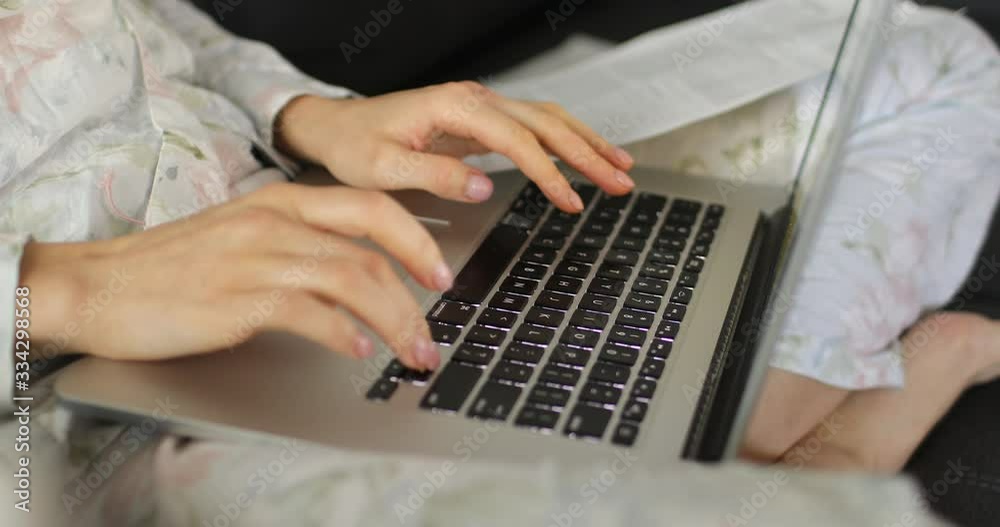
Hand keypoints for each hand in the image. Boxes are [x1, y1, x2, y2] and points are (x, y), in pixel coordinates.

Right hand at [20, 184, 448, 370]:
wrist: (98, 284)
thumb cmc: (171, 267)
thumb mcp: (243, 236)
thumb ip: (298, 245)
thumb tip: (355, 277)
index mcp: (281, 201)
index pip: (369, 205)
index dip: (417, 237)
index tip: (442, 271)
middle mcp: (275, 222)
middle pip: (372, 242)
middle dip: (418, 285)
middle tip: (436, 325)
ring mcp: (256, 258)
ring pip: (351, 278)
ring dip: (394, 320)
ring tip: (411, 352)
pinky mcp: (236, 298)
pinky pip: (306, 310)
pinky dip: (341, 332)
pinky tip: (357, 351)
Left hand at [274, 82, 635, 212]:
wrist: (337, 128)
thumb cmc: (355, 147)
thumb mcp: (383, 168)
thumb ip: (434, 174)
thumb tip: (483, 184)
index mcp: (453, 107)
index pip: (517, 140)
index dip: (548, 171)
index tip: (571, 200)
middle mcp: (474, 100)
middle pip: (546, 123)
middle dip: (588, 153)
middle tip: (621, 182)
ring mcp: (481, 107)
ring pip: (548, 119)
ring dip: (586, 143)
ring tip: (621, 168)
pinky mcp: (481, 120)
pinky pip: (534, 126)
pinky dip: (566, 140)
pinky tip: (586, 154)